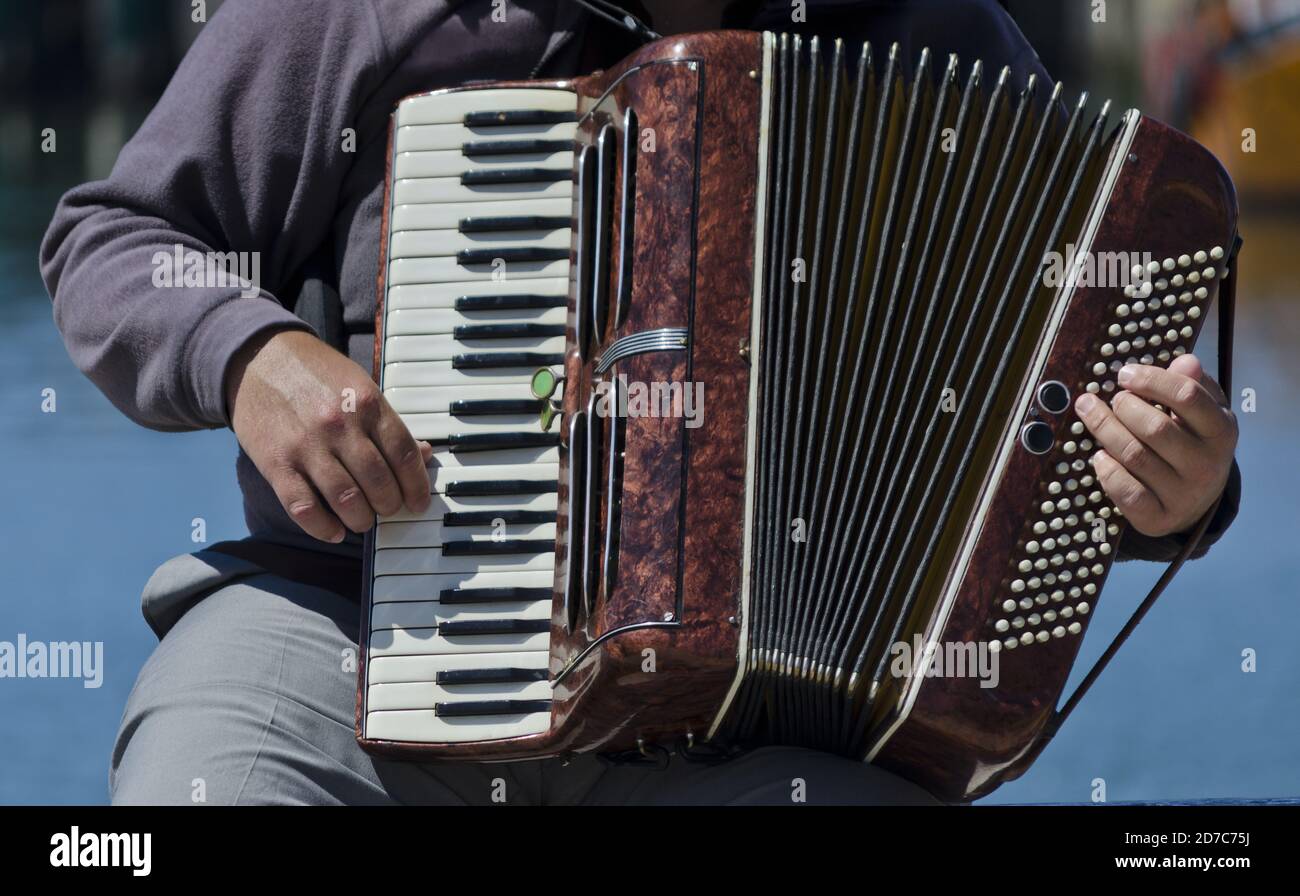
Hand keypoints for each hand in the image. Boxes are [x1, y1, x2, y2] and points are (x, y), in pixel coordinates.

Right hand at [225, 330, 431, 541]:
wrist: (258, 357)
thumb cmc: (316, 375)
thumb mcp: (360, 385)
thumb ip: (389, 422)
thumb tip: (424, 453)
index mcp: (367, 403)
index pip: (404, 455)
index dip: (416, 485)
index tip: (418, 502)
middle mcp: (340, 424)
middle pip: (379, 482)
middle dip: (389, 506)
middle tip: (387, 510)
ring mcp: (307, 445)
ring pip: (346, 500)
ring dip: (360, 520)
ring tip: (362, 520)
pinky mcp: (276, 462)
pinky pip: (304, 508)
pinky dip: (323, 528)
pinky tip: (334, 531)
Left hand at [1073, 353, 1236, 537]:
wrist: (1196, 503)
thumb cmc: (1192, 444)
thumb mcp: (1201, 414)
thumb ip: (1192, 385)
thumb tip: (1185, 361)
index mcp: (1221, 431)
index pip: (1187, 396)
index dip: (1151, 380)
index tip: (1124, 374)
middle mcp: (1207, 465)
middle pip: (1155, 427)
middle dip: (1123, 407)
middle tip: (1111, 399)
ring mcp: (1184, 495)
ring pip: (1134, 456)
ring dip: (1105, 430)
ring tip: (1090, 413)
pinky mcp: (1159, 518)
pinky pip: (1126, 492)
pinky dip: (1107, 471)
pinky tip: (1098, 456)